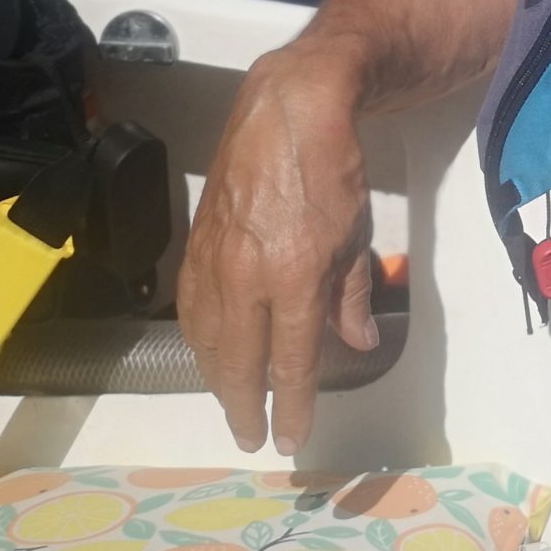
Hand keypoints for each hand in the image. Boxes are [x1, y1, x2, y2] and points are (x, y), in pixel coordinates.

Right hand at [177, 46, 376, 454]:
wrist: (288, 112)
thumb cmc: (333, 171)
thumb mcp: (357, 237)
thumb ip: (352, 297)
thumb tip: (359, 344)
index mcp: (293, 279)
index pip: (289, 363)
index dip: (290, 407)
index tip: (289, 438)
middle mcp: (247, 278)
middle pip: (239, 363)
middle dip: (245, 406)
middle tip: (251, 436)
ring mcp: (215, 261)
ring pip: (207, 340)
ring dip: (217, 378)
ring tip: (232, 402)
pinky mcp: (196, 244)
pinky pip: (191, 307)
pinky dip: (198, 339)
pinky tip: (207, 353)